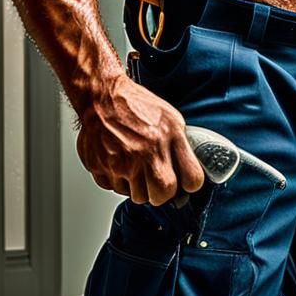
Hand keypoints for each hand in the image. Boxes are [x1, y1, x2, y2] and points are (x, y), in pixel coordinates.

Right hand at [76, 73, 204, 204]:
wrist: (103, 99)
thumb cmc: (136, 105)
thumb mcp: (171, 118)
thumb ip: (181, 144)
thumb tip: (189, 168)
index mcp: (169, 137)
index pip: (191, 179)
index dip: (190, 184)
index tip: (186, 182)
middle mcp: (147, 153)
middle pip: (163, 195)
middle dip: (163, 192)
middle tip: (159, 180)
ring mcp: (124, 164)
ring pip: (139, 197)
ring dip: (140, 188)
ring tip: (138, 168)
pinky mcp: (104, 170)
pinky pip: (116, 189)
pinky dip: (120, 181)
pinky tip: (121, 163)